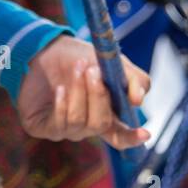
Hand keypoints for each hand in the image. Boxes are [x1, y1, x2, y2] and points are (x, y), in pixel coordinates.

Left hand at [16, 35, 150, 150]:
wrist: (42, 49)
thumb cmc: (78, 57)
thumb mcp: (110, 62)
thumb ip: (132, 79)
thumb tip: (138, 101)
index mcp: (106, 114)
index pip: (121, 135)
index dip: (132, 138)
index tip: (145, 133)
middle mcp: (86, 126)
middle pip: (102, 124)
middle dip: (98, 96)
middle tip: (92, 70)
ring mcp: (66, 129)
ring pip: (80, 122)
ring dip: (79, 92)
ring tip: (76, 68)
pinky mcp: (43, 128)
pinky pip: (59, 123)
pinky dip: (62, 103)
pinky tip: (59, 88)